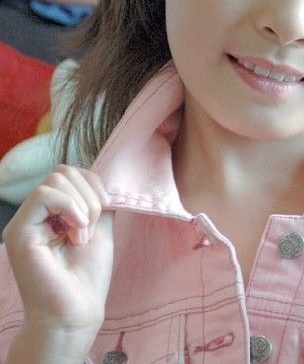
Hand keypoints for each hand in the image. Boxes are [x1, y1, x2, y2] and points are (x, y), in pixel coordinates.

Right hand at [2, 165, 113, 333]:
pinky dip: (69, 206)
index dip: (93, 183)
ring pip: (55, 180)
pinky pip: (44, 195)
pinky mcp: (19, 231)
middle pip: (63, 172)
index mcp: (53, 211)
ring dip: (82, 205)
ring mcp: (25, 222)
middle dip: (89, 194)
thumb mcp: (100, 225)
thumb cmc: (88, 274)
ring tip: (81, 234)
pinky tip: (75, 231)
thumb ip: (96, 199)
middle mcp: (36, 214)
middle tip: (91, 227)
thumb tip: (100, 176)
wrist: (76, 310)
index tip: (106, 207)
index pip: (70, 173)